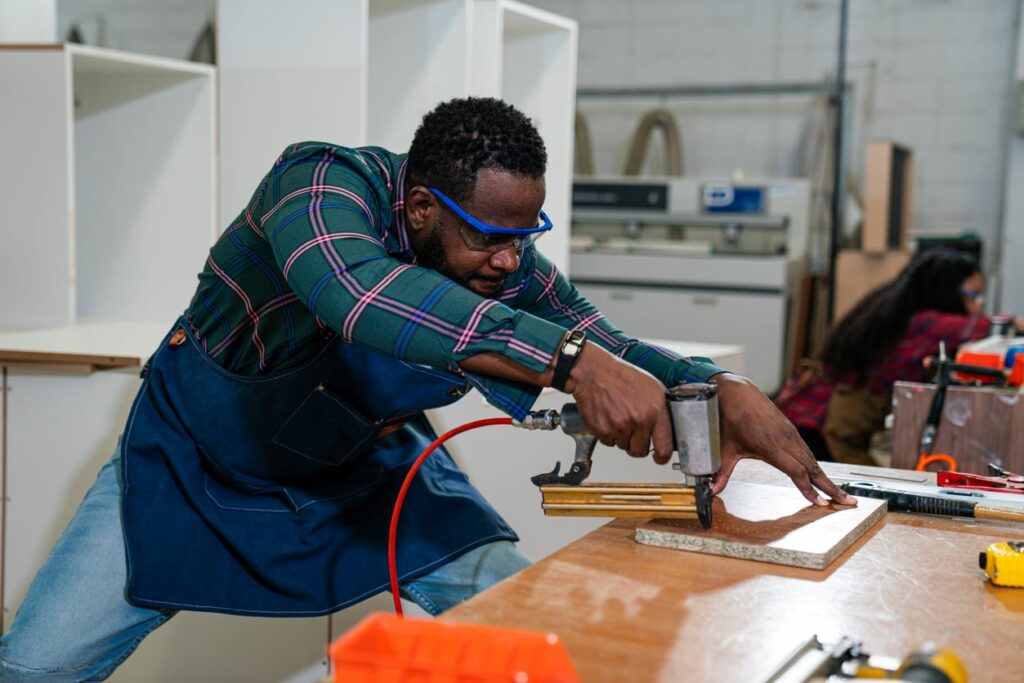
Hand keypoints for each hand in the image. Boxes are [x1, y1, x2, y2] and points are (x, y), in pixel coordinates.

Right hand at [565, 342, 674, 463]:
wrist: (594, 372)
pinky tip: (608, 417)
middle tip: (632, 429)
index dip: (662, 457)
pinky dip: (608, 433)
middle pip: (640, 450)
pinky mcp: (604, 430)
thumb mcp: (652, 387)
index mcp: (656, 410)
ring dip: (621, 437)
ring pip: (623, 446)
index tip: (659, 457)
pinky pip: (609, 442)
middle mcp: (640, 419)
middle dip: (637, 444)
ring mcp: (621, 426)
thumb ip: (662, 411)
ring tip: (618, 417)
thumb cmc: (621, 377)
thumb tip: (667, 430)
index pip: (665, 447)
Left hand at [709, 373, 856, 506]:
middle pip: (812, 467)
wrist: (737, 392)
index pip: (796, 471)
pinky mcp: (790, 430)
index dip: (808, 488)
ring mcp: (790, 434)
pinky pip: (807, 451)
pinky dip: (816, 465)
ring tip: (839, 493)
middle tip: (847, 502)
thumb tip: (712, 491)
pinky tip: (820, 476)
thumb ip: (721, 472)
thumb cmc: (730, 420)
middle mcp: (785, 440)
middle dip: (830, 487)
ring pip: (811, 459)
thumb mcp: (725, 448)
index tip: (820, 503)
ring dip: (826, 477)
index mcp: (770, 445)